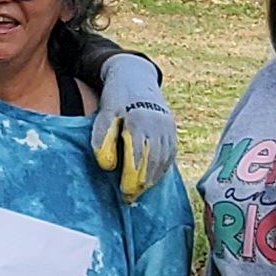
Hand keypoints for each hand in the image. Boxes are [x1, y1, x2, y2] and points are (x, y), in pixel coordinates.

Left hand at [92, 54, 177, 200]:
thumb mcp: (104, 114)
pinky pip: (170, 154)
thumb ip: (103, 138)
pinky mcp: (172, 129)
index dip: (132, 178)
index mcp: (140, 121)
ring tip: (140, 191)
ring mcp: (168, 127)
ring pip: (163, 159)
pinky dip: (162, 168)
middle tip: (130, 197)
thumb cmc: (115, 99)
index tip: (124, 192)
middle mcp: (158, 125)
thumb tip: (108, 166)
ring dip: (152, 178)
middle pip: (153, 162)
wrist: (135, 78)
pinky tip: (152, 178)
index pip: (138, 158)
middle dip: (142, 182)